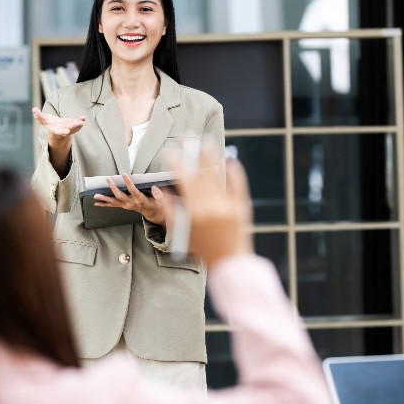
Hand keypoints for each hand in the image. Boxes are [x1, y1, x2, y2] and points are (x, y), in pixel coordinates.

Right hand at [33, 108, 85, 174]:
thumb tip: (33, 109)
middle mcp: (64, 130)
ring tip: (81, 121)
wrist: (57, 126)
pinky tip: (83, 117)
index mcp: (56, 130)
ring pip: (75, 128)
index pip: (59, 132)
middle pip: (68, 130)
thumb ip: (38, 115)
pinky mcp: (74, 124)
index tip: (66, 131)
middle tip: (75, 124)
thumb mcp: (43, 120)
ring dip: (78, 125)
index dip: (62, 131)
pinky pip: (79, 123)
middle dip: (72, 127)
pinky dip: (81, 120)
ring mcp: (70, 128)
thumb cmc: (49, 123)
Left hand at [93, 173, 166, 224]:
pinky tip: (97, 203)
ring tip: (95, 195)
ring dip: (104, 198)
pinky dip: (104, 204)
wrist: (154, 214)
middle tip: (108, 180)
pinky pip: (112, 205)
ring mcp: (126, 206)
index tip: (124, 174)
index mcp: (140, 200)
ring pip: (113, 202)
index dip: (128, 183)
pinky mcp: (124, 206)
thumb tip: (154, 187)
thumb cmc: (157, 205)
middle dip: (113, 188)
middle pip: (120, 196)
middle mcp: (131, 203)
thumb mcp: (162, 201)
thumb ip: (158, 194)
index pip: (133, 191)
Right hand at [162, 148, 251, 266]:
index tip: (170, 152)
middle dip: (192, 155)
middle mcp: (211, 207)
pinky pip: (237, 185)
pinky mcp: (242, 207)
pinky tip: (229, 160)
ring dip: (212, 158)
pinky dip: (233, 172)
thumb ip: (172, 211)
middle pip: (201, 175)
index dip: (176, 165)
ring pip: (218, 177)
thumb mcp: (184, 232)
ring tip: (207, 143)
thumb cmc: (204, 250)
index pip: (183, 182)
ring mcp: (228, 207)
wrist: (230, 263)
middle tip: (188, 140)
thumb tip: (161, 191)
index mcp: (195, 213)